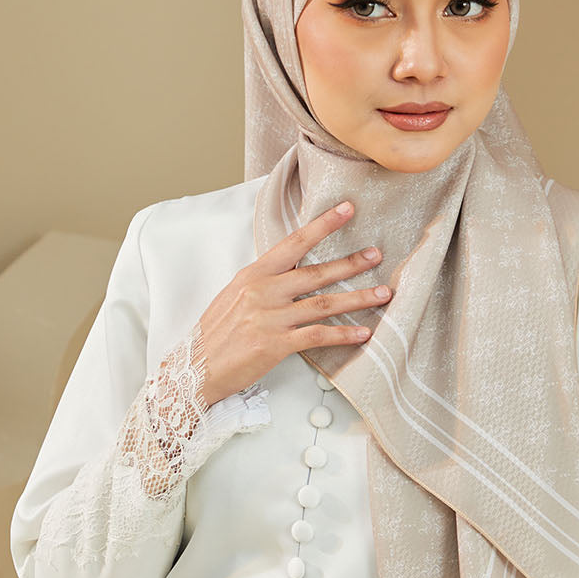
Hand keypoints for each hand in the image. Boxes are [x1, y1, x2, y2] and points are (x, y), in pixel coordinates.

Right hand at [194, 200, 390, 404]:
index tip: (347, 209)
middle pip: (316, 272)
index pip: (294, 243)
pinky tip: (363, 333)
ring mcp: (270, 318)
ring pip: (324, 304)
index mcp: (253, 275)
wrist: (195, 368)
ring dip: (358, 298)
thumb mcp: (235, 295)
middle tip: (376, 254)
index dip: (323, 225)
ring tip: (383, 293)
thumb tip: (292, 270)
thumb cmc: (216, 333)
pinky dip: (343, 335)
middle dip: (350, 263)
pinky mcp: (276, 345)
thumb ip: (264, 281)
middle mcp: (263, 292)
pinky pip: (318, 336)